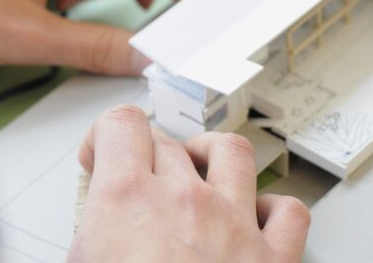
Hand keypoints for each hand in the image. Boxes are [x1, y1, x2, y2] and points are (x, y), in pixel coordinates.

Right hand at [72, 106, 310, 261]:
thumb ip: (85, 239)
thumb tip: (88, 237)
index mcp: (126, 202)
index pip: (121, 124)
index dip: (105, 134)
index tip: (101, 154)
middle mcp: (184, 201)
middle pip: (168, 143)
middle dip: (147, 155)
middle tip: (138, 180)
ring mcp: (234, 225)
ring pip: (231, 151)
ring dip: (211, 154)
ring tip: (198, 169)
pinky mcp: (274, 260)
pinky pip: (287, 211)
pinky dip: (272, 207)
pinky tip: (253, 217)